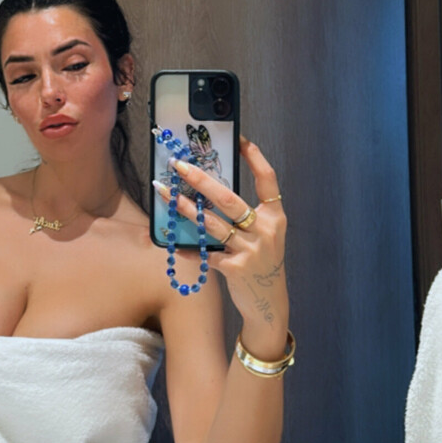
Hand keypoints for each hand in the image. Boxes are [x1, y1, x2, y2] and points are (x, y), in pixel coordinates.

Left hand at [154, 135, 287, 354]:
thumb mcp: (263, 236)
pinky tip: (170, 242)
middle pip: (229, 198)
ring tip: (166, 194)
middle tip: (179, 165)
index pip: (268, 180)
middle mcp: (265, 230)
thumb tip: (208, 191)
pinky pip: (205, 253)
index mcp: (275, 217)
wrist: (270, 303)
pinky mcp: (235, 268)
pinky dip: (187, 248)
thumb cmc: (261, 263)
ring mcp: (251, 250)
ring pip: (211, 223)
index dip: (255, 158)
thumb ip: (245, 217)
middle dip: (201, 180)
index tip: (240, 139)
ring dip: (185, 208)